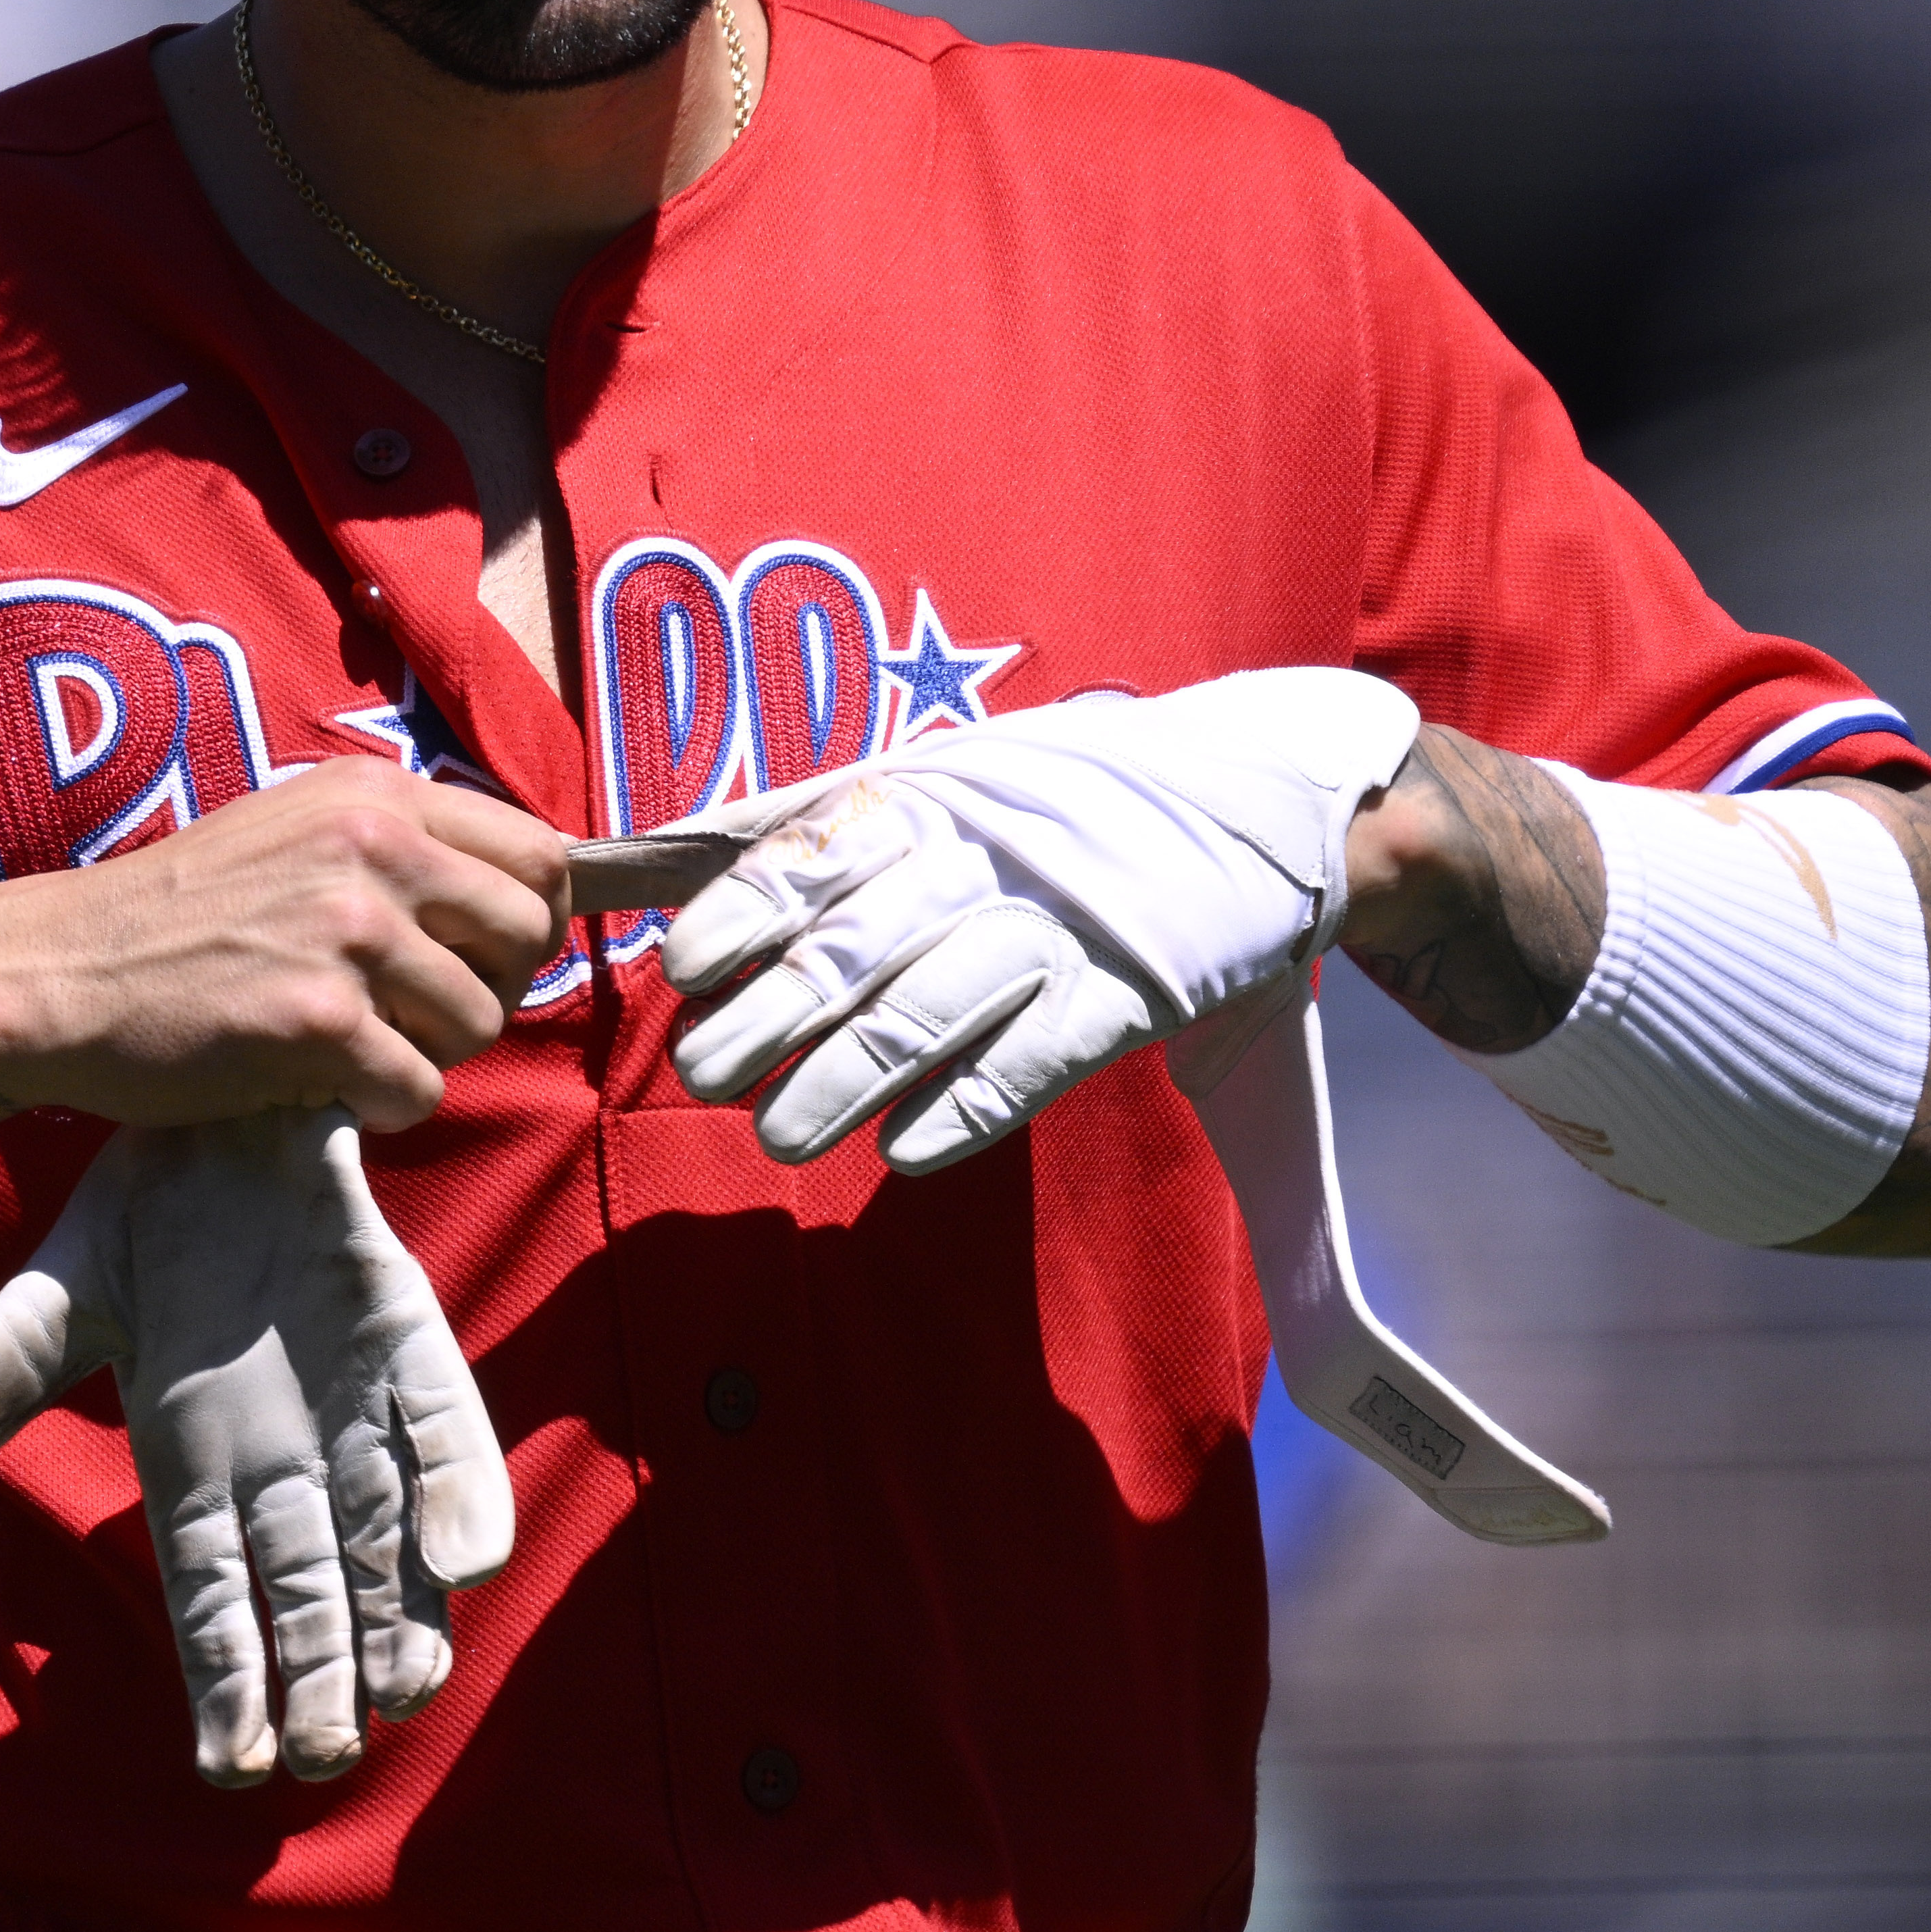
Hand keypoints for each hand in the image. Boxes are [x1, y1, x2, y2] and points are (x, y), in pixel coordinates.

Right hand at [0, 761, 570, 1130]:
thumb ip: (397, 846)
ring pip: (482, 1022)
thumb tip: (511, 895)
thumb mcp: (295, 830)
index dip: (534, 916)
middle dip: (497, 988)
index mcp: (377, 798)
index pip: (539, 852)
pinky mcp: (319, 1022)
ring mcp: (348, 934)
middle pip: (529, 934)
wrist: (61, 971)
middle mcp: (375, 850)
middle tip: (428, 1012)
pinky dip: (384, 1104)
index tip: (492, 953)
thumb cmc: (178, 913)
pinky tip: (326, 1083)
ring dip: (432, 1052)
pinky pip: (420, 1089)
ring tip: (359, 1044)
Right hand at [0, 1107, 514, 1785]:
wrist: (230, 1100)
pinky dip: (462, 1483)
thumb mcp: (66, 1285)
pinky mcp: (408, 1339)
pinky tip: (474, 1551)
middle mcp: (288, 1455)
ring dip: (407, 1608)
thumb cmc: (150, 1209)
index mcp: (200, 1463)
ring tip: (414, 1689)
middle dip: (324, 1676)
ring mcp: (358, 1405)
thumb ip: (9, 1361)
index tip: (235, 1768)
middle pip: (309, 1591)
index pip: (213, 1598)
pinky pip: (445, 1422)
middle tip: (334, 1755)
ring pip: (389, 1533)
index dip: (227, 1681)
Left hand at [663, 669, 1420, 1170]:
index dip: (742, 912)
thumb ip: (816, 815)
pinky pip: (1032, 1061)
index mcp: (939, 799)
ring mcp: (1064, 927)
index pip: (817, 854)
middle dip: (768, 1015)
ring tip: (776, 1135)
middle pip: (857, 945)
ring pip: (929, 1012)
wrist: (1259, 797)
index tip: (684, 968)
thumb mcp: (949, 777)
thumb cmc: (1068, 799)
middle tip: (698, 1074)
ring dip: (843, 1081)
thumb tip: (670, 852)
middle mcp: (991, 859)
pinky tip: (904, 1155)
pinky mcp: (1132, 992)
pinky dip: (963, 1110)